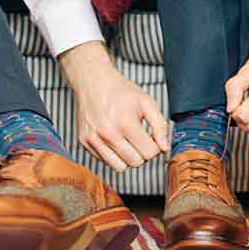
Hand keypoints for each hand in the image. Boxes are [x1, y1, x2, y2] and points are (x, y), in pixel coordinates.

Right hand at [59, 41, 168, 171]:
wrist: (93, 81)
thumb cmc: (121, 91)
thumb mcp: (147, 102)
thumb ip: (160, 126)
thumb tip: (164, 148)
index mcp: (125, 122)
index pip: (149, 153)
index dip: (154, 147)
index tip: (150, 138)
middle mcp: (107, 133)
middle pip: (135, 163)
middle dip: (142, 154)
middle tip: (139, 140)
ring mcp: (93, 139)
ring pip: (119, 168)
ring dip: (127, 158)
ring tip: (127, 142)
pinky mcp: (84, 142)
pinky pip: (105, 161)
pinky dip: (112, 154)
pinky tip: (114, 139)